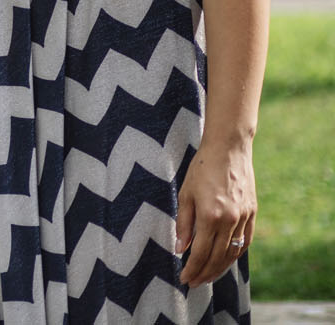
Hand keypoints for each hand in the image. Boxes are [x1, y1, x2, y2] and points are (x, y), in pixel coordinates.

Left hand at [175, 137, 255, 285]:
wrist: (229, 149)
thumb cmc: (201, 168)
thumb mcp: (185, 193)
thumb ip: (183, 223)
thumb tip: (180, 248)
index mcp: (210, 215)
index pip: (202, 252)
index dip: (193, 268)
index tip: (184, 278)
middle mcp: (230, 220)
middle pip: (218, 257)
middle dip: (205, 273)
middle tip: (194, 282)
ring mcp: (244, 217)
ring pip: (233, 252)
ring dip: (220, 267)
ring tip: (207, 276)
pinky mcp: (252, 213)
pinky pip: (245, 241)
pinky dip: (235, 254)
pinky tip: (225, 260)